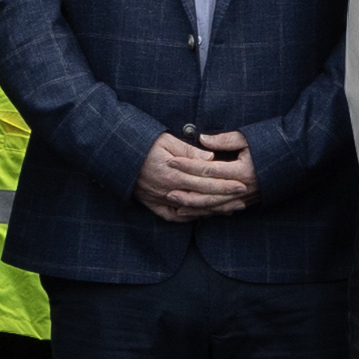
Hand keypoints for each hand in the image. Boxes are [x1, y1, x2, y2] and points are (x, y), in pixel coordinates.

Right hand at [136, 132, 253, 223]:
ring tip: (231, 208)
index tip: (242, 183)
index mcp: (172, 173)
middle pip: (203, 196)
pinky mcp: (153, 205)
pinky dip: (190, 217)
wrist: (115, 154)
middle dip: (225, 198)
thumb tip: (211, 158)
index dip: (225, 183)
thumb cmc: (141, 143)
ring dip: (213, 210)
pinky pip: (174, 216)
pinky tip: (204, 215)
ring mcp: (160, 200)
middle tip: (243, 197)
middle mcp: (167, 190)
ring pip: (192, 210)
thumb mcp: (165, 140)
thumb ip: (189, 151)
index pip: (205, 180)